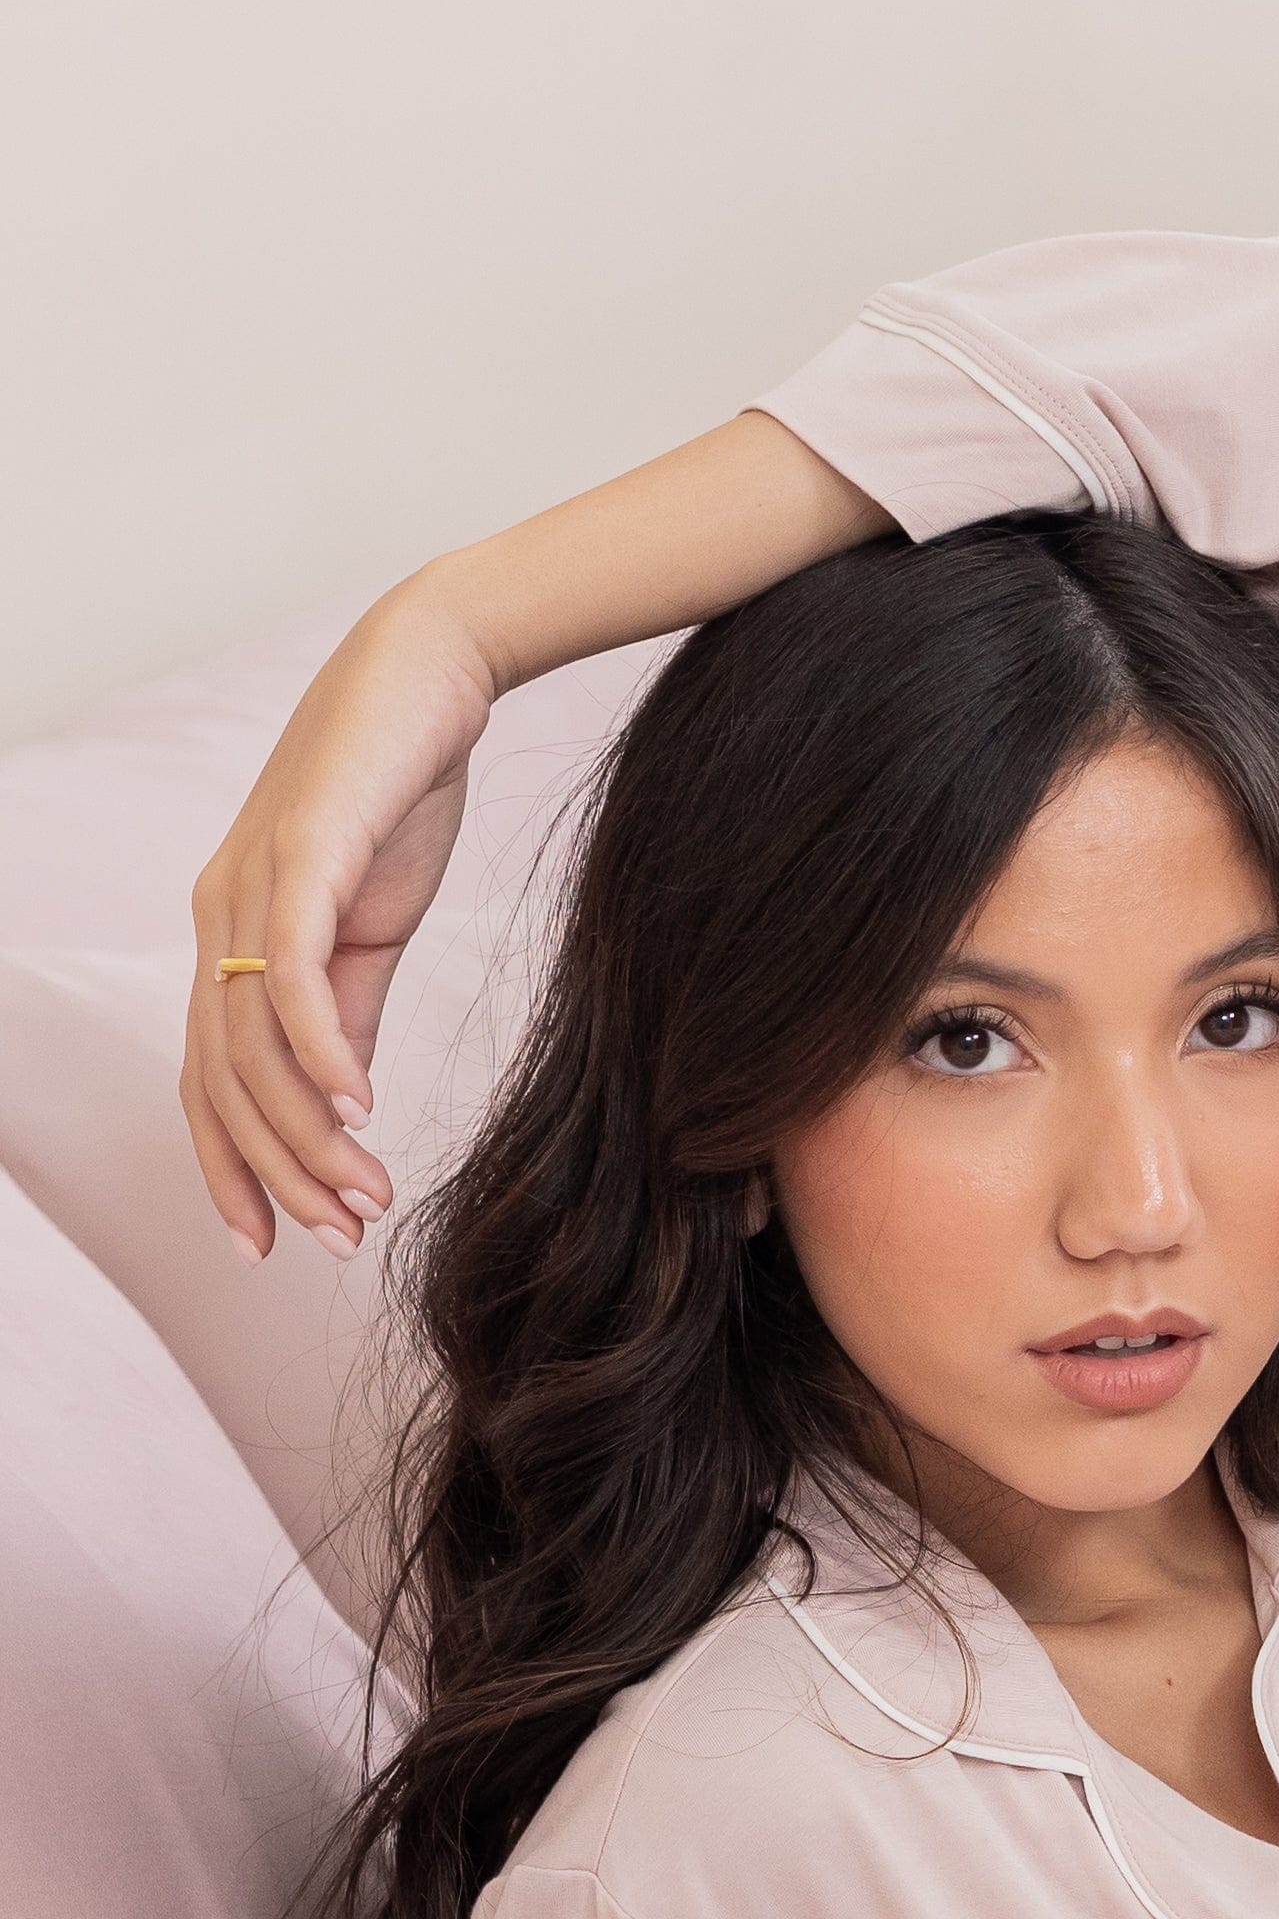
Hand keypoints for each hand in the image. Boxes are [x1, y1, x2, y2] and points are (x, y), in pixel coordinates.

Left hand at [183, 583, 495, 1259]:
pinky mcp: (301, 856)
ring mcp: (252, 886)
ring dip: (307, 1133)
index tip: (281, 1241)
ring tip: (366, 1193)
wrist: (428, 677)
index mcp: (233, 936)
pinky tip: (363, 1106)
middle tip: (341, 1238)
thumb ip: (353, 1010)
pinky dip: (322, 1050)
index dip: (235, 1166)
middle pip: (225, 1079)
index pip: (210, 1078)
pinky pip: (294, 976)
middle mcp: (220, 917)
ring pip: (253, 1043)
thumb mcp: (376, 924)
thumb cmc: (400, 791)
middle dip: (278, 1173)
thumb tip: (346, 1100)